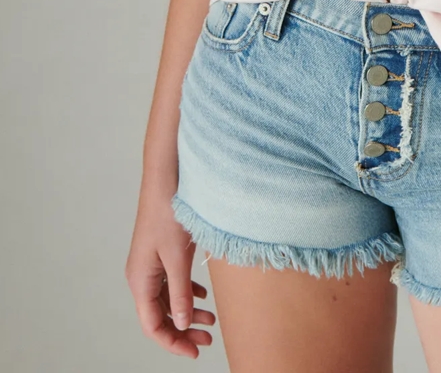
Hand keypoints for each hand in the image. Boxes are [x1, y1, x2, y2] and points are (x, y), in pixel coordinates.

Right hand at [125, 188, 216, 358]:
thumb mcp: (177, 258)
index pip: (153, 325)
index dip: (173, 342)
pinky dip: (187, 292)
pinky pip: (171, 282)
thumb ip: (180, 294)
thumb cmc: (169, 214)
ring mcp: (151, 264)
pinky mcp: (161, 253)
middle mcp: (142, 276)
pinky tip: (203, 294)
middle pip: (160, 315)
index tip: (195, 351)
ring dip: (188, 311)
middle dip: (183, 330)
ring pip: (168, 299)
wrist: (166, 178)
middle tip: (208, 338)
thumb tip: (183, 325)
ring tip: (211, 320)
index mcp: (140, 281)